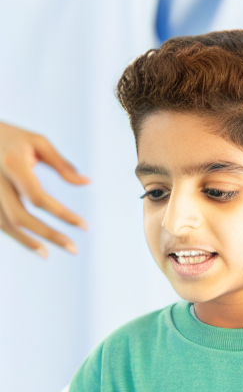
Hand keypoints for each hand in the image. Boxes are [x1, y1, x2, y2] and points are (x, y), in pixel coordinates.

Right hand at [0, 122, 89, 257]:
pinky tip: (33, 244)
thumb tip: (86, 182)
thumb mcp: (38, 142)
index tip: (84, 226)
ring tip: (49, 253)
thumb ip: (62, 165)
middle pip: (21, 216)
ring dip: (28, 242)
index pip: (38, 197)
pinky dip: (16, 236)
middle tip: (74, 249)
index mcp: (13, 164)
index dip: (62, 214)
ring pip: (6, 225)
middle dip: (49, 235)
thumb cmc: (12, 137)